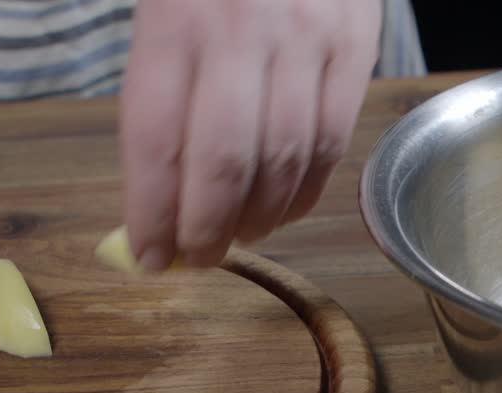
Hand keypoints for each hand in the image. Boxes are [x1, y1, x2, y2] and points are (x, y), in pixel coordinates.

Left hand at [120, 0, 381, 269]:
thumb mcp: (164, 4)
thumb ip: (157, 88)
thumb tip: (153, 191)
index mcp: (174, 19)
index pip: (156, 137)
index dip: (151, 210)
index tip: (146, 254)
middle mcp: (239, 31)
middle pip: (224, 161)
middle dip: (207, 228)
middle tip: (196, 259)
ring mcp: (304, 40)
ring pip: (284, 158)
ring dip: (260, 217)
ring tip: (239, 239)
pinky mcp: (354, 47)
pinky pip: (331, 140)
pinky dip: (307, 190)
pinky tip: (284, 210)